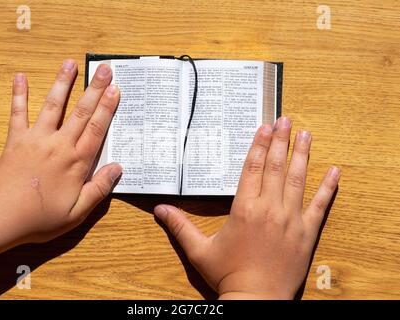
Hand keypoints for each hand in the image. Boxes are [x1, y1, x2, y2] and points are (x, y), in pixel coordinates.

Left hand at [0, 60, 121, 243]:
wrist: (0, 218)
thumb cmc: (40, 218)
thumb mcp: (77, 213)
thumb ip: (98, 189)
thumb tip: (118, 168)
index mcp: (76, 163)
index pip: (97, 129)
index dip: (108, 108)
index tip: (116, 90)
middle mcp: (58, 145)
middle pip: (81, 112)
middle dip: (95, 89)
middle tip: (105, 69)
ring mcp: (36, 139)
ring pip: (53, 106)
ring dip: (63, 83)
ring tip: (70, 64)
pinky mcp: (16, 140)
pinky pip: (18, 113)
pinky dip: (19, 95)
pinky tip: (20, 77)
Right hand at [154, 117, 339, 298]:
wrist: (256, 300)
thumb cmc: (228, 275)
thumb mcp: (199, 250)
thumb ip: (180, 226)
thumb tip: (159, 210)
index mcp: (244, 209)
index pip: (252, 168)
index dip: (259, 145)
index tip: (265, 127)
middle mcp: (269, 209)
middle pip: (275, 167)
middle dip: (280, 141)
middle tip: (285, 120)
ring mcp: (291, 220)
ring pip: (297, 180)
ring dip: (301, 155)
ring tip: (305, 134)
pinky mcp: (307, 233)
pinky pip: (320, 205)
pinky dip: (328, 187)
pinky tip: (334, 171)